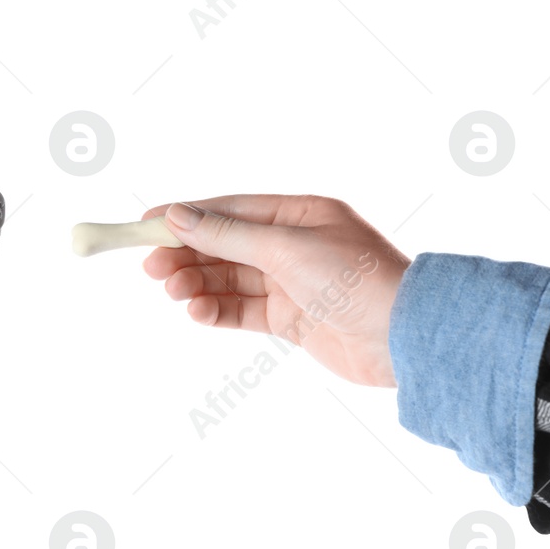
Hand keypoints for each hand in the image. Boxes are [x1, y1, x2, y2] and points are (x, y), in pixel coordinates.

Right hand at [142, 195, 410, 386]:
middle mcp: (294, 245)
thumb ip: (228, 235)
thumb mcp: (286, 249)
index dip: (186, 216)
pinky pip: (241, 311)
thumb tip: (179, 215)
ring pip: (229, 280)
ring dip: (196, 284)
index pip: (230, 210)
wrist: (404, 338)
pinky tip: (195, 310)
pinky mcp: (291, 320)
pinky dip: (215, 310)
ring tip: (172, 291)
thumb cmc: (359, 281)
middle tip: (151, 267)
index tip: (145, 224)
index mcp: (300, 213)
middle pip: (224, 246)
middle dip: (186, 255)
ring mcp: (292, 284)